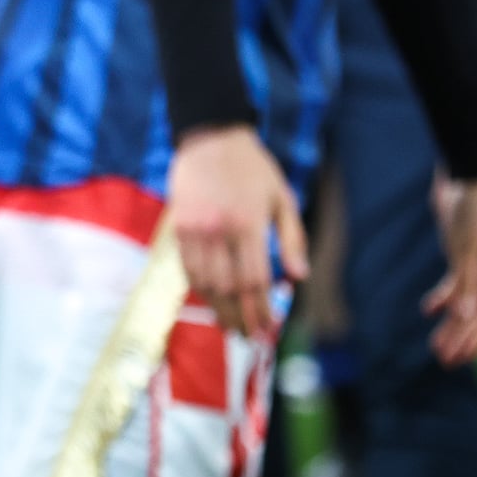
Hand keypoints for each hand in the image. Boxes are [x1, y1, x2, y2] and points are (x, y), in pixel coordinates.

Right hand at [167, 124, 309, 337]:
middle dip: (240, 317)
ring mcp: (195, 229)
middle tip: (249, 337)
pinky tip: (211, 299)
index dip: (261, 310)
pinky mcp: (178, 226)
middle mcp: (220, 229)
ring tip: (229, 325)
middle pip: (229, 288)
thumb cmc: (253, 168)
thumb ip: (293, 239)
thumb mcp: (283, 198)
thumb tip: (299, 278)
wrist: (210, 138)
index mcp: (250, 223)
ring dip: (218, 309)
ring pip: (205, 282)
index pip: (255, 280)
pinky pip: (187, 267)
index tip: (267, 329)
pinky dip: (200, 288)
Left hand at [423, 175, 476, 364]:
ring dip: (452, 324)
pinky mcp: (466, 256)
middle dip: (463, 338)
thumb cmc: (474, 209)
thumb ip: (466, 282)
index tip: (462, 358)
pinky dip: (443, 297)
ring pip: (468, 303)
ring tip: (436, 346)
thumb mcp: (467, 248)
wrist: (471, 175)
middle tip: (445, 361)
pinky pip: (457, 283)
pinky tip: (428, 310)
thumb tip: (464, 316)